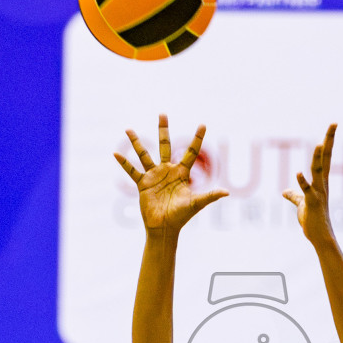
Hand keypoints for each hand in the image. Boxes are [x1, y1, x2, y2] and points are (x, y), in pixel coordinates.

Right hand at [115, 114, 227, 237]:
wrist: (164, 228)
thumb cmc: (181, 217)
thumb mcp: (196, 204)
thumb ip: (210, 196)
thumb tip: (226, 193)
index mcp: (181, 173)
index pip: (191, 152)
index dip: (197, 138)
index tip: (203, 124)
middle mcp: (167, 170)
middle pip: (165, 145)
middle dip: (163, 130)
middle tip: (162, 114)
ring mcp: (154, 176)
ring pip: (144, 155)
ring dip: (136, 142)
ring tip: (128, 129)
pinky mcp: (143, 184)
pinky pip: (132, 171)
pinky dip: (124, 163)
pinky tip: (115, 153)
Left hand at [282, 123, 337, 247]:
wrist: (319, 236)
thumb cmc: (312, 220)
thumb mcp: (301, 205)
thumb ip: (294, 195)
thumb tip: (285, 191)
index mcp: (321, 181)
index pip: (325, 157)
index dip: (328, 140)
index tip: (332, 125)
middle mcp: (322, 184)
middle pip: (326, 158)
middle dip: (329, 140)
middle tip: (334, 123)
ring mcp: (319, 193)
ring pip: (318, 171)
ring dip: (317, 158)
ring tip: (318, 144)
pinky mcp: (313, 203)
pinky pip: (307, 191)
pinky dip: (303, 182)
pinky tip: (298, 173)